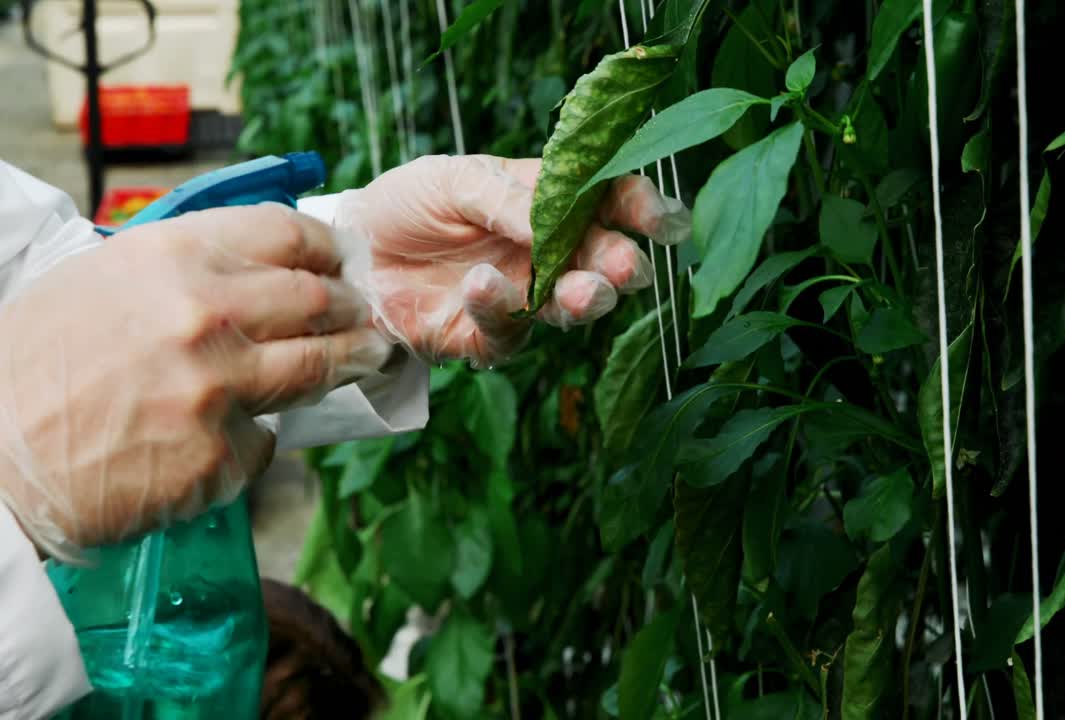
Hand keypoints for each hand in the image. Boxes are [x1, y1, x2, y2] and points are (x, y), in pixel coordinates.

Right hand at [0, 204, 391, 560]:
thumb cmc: (30, 367)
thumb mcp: (100, 282)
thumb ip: (184, 272)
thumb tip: (261, 274)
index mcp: (170, 258)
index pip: (284, 233)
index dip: (325, 246)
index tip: (341, 259)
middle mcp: (204, 315)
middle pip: (317, 301)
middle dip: (350, 307)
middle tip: (362, 314)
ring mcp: (217, 388)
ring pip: (317, 368)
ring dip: (349, 361)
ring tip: (363, 358)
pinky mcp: (219, 456)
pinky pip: (264, 441)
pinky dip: (254, 439)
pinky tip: (222, 438)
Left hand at [336, 154, 689, 365]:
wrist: (350, 252)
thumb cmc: (407, 204)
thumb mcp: (452, 179)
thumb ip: (504, 198)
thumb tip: (552, 221)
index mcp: (550, 204)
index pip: (612, 204)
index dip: (643, 209)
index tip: (663, 221)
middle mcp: (549, 255)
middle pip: (607, 263)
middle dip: (621, 266)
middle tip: (623, 268)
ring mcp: (525, 298)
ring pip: (574, 308)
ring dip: (584, 301)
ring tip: (582, 294)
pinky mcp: (489, 338)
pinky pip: (510, 332)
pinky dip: (500, 308)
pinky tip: (483, 286)